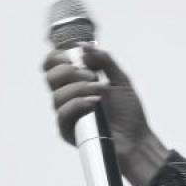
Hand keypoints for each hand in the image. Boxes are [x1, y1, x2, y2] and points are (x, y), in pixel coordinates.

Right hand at [41, 43, 158, 179]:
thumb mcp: (120, 79)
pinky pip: (63, 114)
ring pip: (57, 95)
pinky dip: (78, 105)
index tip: (71, 58)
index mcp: (77, 81)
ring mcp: (67, 114)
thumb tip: (83, 46)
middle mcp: (68, 96)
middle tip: (92, 76)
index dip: (56, 57)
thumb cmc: (128, 112)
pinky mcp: (67, 130)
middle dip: (70, 72)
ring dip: (80, 89)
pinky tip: (94, 104)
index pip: (54, 65)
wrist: (135, 138)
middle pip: (50, 77)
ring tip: (101, 94)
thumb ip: (103, 60)